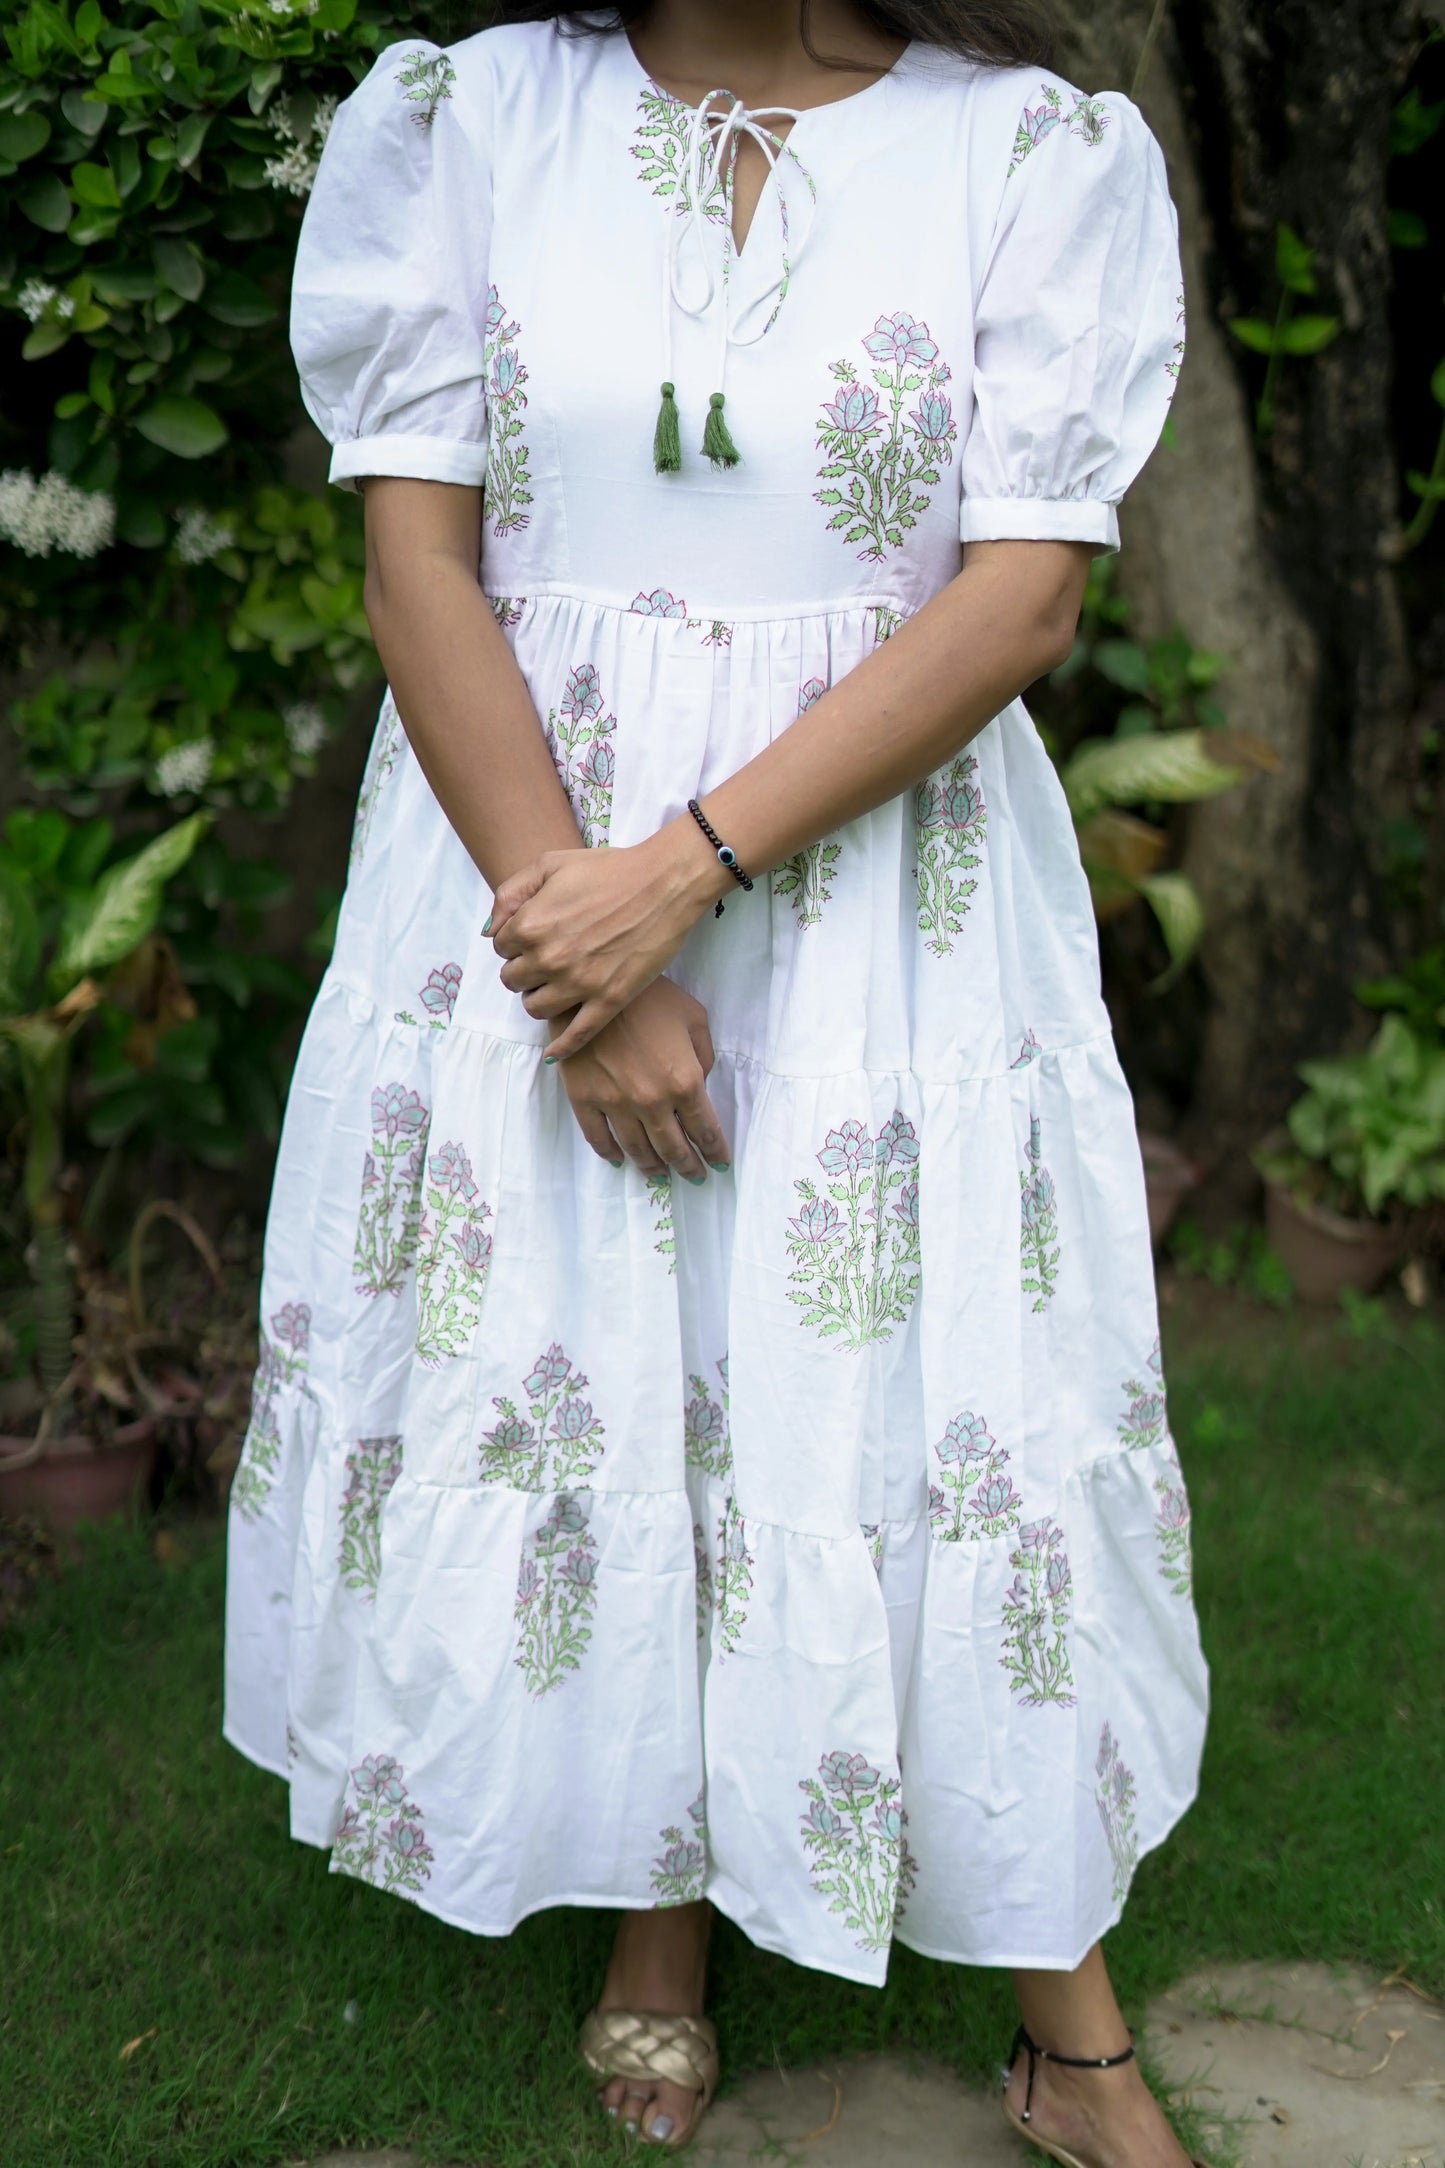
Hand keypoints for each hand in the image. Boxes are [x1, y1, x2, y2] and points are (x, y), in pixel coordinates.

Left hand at [491, 825, 725, 1058]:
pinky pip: (577, 1035)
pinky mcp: (609, 999)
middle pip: (514, 980)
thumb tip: (491, 931)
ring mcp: (579, 984)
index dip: (515, 940)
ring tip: (553, 985)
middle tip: (543, 959)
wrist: (665, 884)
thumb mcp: (551, 863)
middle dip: (524, 969)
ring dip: (538, 998)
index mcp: (531, 924)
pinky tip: (553, 1055)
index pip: (501, 948)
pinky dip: (562, 1047)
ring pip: (536, 1008)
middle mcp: (549, 958)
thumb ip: (510, 893)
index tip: (533, 935)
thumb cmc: (610, 869)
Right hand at [551, 975, 729, 1179]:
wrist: (593, 985)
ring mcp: (616, 1104)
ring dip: (653, 1166)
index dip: (715, 1149)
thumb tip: (700, 1080)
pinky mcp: (584, 1099)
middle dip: (688, 1166)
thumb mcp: (693, 1016)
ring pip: (638, 1149)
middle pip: (674, 1147)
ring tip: (661, 1175)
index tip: (720, 1162)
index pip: (705, 1129)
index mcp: (684, 1081)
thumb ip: (703, 1054)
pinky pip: (598, 1137)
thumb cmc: (649, 995)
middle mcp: (652, 1101)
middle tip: (695, 1175)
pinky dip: (610, 1153)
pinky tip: (620, 1159)